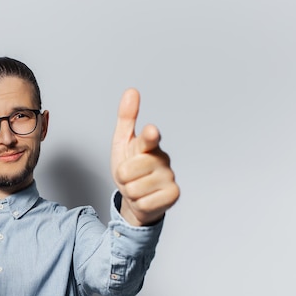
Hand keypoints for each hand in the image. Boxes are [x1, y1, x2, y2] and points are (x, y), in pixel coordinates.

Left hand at [110, 89, 179, 225]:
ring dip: (130, 191)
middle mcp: (162, 158)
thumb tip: (131, 91)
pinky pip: (144, 203)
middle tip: (129, 177)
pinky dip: (139, 203)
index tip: (151, 131)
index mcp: (148, 144)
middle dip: (122, 178)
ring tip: (137, 187)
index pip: (148, 139)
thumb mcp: (122, 143)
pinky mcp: (174, 194)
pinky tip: (146, 198)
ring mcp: (170, 176)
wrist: (137, 196)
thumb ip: (126, 119)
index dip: (149, 136)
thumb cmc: (130, 167)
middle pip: (127, 171)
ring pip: (134, 189)